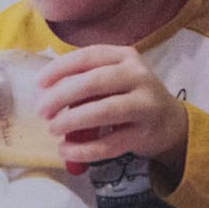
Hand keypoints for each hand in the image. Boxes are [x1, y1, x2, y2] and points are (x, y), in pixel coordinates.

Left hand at [36, 45, 189, 176]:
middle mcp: (139, 76)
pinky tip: (66, 151)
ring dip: (72, 121)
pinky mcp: (145, 134)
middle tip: (42, 111)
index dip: (60, 68)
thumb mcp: (115, 78)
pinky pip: (110, 144)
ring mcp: (145, 105)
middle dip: (62, 96)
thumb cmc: (130, 96)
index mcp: (126, 57)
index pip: (89, 56)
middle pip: (95, 82)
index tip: (38, 83)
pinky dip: (84, 149)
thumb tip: (45, 93)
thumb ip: (87, 80)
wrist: (170, 121)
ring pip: (104, 111)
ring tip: (53, 129)